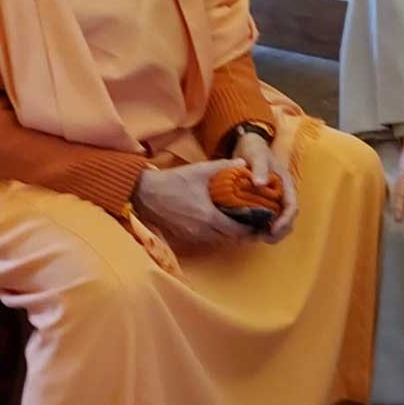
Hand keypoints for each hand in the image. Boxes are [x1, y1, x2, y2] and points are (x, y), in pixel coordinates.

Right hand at [132, 160, 255, 252]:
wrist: (145, 193)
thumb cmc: (173, 181)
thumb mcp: (200, 170)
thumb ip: (224, 167)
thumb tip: (243, 164)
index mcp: (209, 217)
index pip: (236, 231)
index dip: (249, 229)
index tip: (259, 222)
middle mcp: (202, 231)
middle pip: (229, 239)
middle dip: (242, 232)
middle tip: (252, 223)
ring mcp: (191, 236)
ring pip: (217, 240)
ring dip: (228, 234)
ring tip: (238, 222)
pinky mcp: (183, 236)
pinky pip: (205, 239)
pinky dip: (215, 233)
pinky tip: (218, 223)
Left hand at [231, 131, 297, 243]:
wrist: (247, 146)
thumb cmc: (255, 150)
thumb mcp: (257, 156)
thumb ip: (260, 168)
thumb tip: (259, 184)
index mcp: (286, 185)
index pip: (291, 207)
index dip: (284, 221)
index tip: (272, 230)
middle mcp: (282, 195)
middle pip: (287, 220)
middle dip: (277, 233)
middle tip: (260, 238)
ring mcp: (273, 201)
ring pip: (276, 223)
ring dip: (266, 234)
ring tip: (250, 238)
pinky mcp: (262, 204)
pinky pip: (264, 221)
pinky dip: (257, 229)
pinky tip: (244, 233)